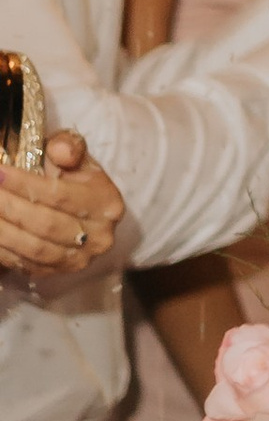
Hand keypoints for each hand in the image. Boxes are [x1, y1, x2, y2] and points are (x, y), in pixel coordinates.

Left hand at [0, 132, 127, 282]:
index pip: (60, 195)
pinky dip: (3, 250)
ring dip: (3, 229)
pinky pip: (26, 265)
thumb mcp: (78, 157)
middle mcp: (98, 236)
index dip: (25, 184)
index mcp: (106, 203)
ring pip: (34, 248)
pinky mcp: (59, 273)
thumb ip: (69, 147)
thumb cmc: (76, 180)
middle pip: (45, 223)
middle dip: (9, 207)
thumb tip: (59, 152)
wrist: (84, 214)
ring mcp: (79, 259)